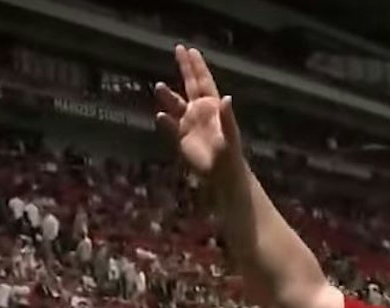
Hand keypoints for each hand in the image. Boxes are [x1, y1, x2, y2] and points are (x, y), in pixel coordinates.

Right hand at [154, 46, 244, 182]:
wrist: (222, 176)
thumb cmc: (230, 156)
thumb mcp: (230, 136)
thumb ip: (228, 117)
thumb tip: (227, 97)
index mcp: (212, 107)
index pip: (203, 82)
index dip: (197, 66)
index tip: (190, 50)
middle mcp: (199, 111)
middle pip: (190, 85)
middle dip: (185, 67)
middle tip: (178, 48)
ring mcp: (189, 124)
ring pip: (175, 104)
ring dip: (168, 96)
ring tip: (159, 86)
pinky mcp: (181, 138)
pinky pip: (169, 126)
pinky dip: (164, 121)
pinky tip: (159, 116)